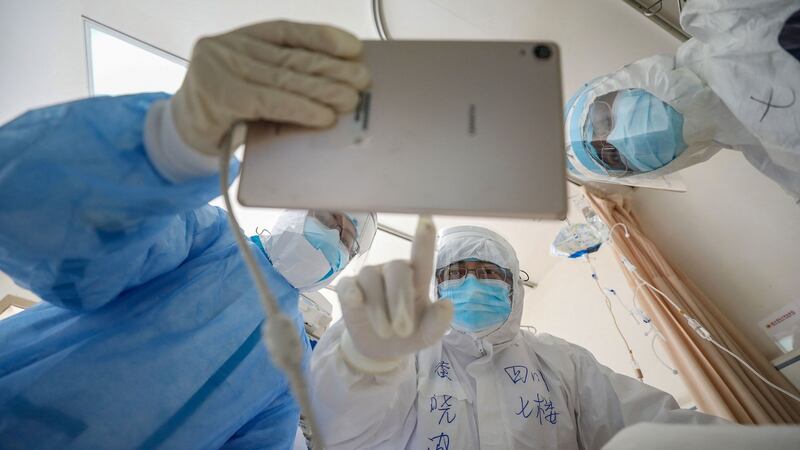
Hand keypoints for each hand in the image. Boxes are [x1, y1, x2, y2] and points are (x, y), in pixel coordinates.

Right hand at [171, 20, 369, 154]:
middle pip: (289, 58)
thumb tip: (337, 82)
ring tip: (349, 100)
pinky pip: (269, 102)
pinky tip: (322, 116)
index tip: (353, 47)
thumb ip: (282, 78)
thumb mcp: (253, 84)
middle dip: (330, 69)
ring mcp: (218, 69)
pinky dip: (300, 110)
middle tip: (361, 80)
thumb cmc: (225, 111)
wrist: (182, 134)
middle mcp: (226, 46)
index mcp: (239, 38)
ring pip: (282, 80)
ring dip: (322, 91)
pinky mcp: (218, 97)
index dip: (322, 37)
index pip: (286, 32)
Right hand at [337, 216, 453, 372]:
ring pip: (372, 279)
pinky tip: (356, 302)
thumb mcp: (427, 335)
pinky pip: (349, 285)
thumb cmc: (408, 333)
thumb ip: (438, 322)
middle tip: (403, 330)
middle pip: (397, 269)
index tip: (427, 219)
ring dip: (379, 308)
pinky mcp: (348, 288)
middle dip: (400, 300)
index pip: (422, 256)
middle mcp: (393, 271)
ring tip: (386, 332)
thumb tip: (447, 305)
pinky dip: (353, 293)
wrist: (380, 349)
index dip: (424, 239)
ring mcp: (370, 277)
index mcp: (417, 278)